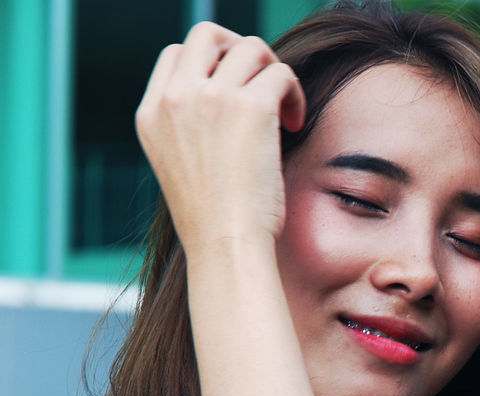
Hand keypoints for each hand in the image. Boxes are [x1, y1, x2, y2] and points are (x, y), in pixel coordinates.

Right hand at [135, 21, 305, 253]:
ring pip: (252, 48)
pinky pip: (280, 73)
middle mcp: (174, 98)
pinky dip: (294, 93)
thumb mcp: (182, 167)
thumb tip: (229, 106)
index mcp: (151, 114)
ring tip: (284, 111)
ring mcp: (211, 98)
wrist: (225, 245)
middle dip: (242, 51)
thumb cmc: (215, 222)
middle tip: (263, 88)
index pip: (176, 56)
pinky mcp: (250, 107)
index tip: (236, 96)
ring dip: (274, 72)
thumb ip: (190, 130)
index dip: (213, 66)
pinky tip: (295, 123)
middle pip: (208, 35)